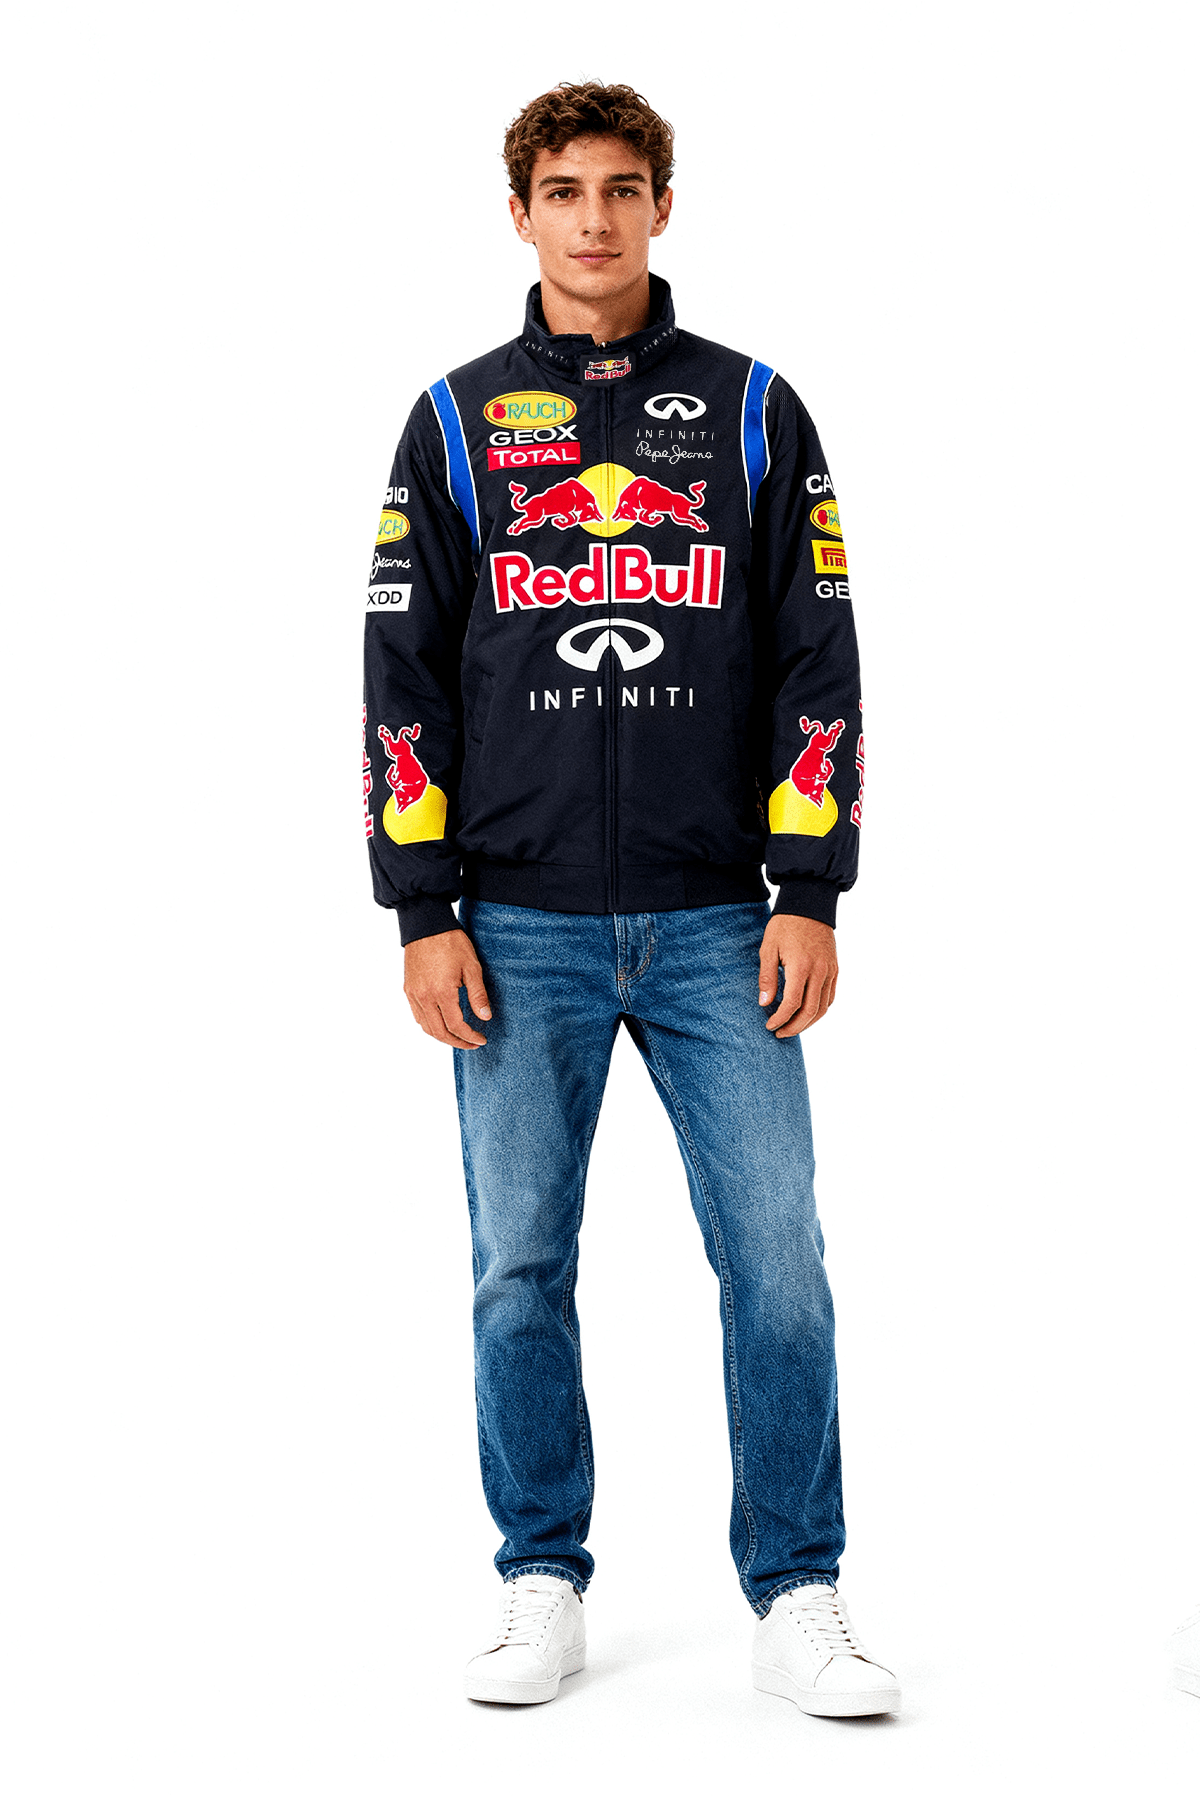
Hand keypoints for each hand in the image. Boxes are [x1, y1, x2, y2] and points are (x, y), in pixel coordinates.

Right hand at [403, 928, 492, 1046]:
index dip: (470, 1037)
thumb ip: (478, 995)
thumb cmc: (451, 942)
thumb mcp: (472, 967)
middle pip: (439, 1032)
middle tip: (472, 1044)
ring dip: (442, 1036)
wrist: (426, 925)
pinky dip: (429, 1025)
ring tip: (458, 1037)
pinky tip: (441, 1023)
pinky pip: (417, 1015)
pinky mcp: (408, 989)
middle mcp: (424, 997)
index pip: (456, 1026)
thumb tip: (485, 1017)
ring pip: (426, 1027)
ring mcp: (413, 994)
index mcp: (441, 992)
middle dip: (457, 1042)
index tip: (481, 1039)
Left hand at [758, 915, 837, 1036]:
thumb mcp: (768, 948)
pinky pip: (831, 996)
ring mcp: (830, 970)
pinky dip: (820, 1009)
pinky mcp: (835, 968)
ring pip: (823, 1007)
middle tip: (780, 1033)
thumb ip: (767, 977)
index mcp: (801, 966)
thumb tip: (765, 1004)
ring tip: (793, 1027)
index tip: (770, 1025)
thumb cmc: (785, 925)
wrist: (809, 904)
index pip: (792, 1003)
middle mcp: (819, 971)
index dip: (780, 1019)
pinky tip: (808, 1013)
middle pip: (810, 1011)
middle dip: (794, 1027)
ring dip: (808, 1022)